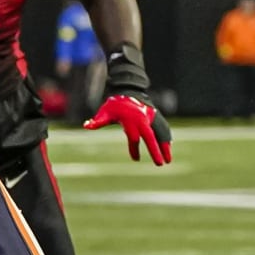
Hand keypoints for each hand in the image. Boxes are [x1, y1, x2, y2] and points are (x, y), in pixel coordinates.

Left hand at [83, 43, 171, 164]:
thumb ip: (98, 121)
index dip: (134, 149)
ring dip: (165, 145)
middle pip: (150, 137)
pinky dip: (166, 137)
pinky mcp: (155, 115)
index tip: (135, 159)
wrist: (128, 91)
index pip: (133, 138)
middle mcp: (142, 118)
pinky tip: (168, 146)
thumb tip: (86, 125)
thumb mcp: (105, 112)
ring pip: (160, 132)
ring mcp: (151, 116)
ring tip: (168, 160)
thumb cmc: (114, 104)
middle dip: (155, 150)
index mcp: (130, 119)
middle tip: (159, 164)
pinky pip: (163, 128)